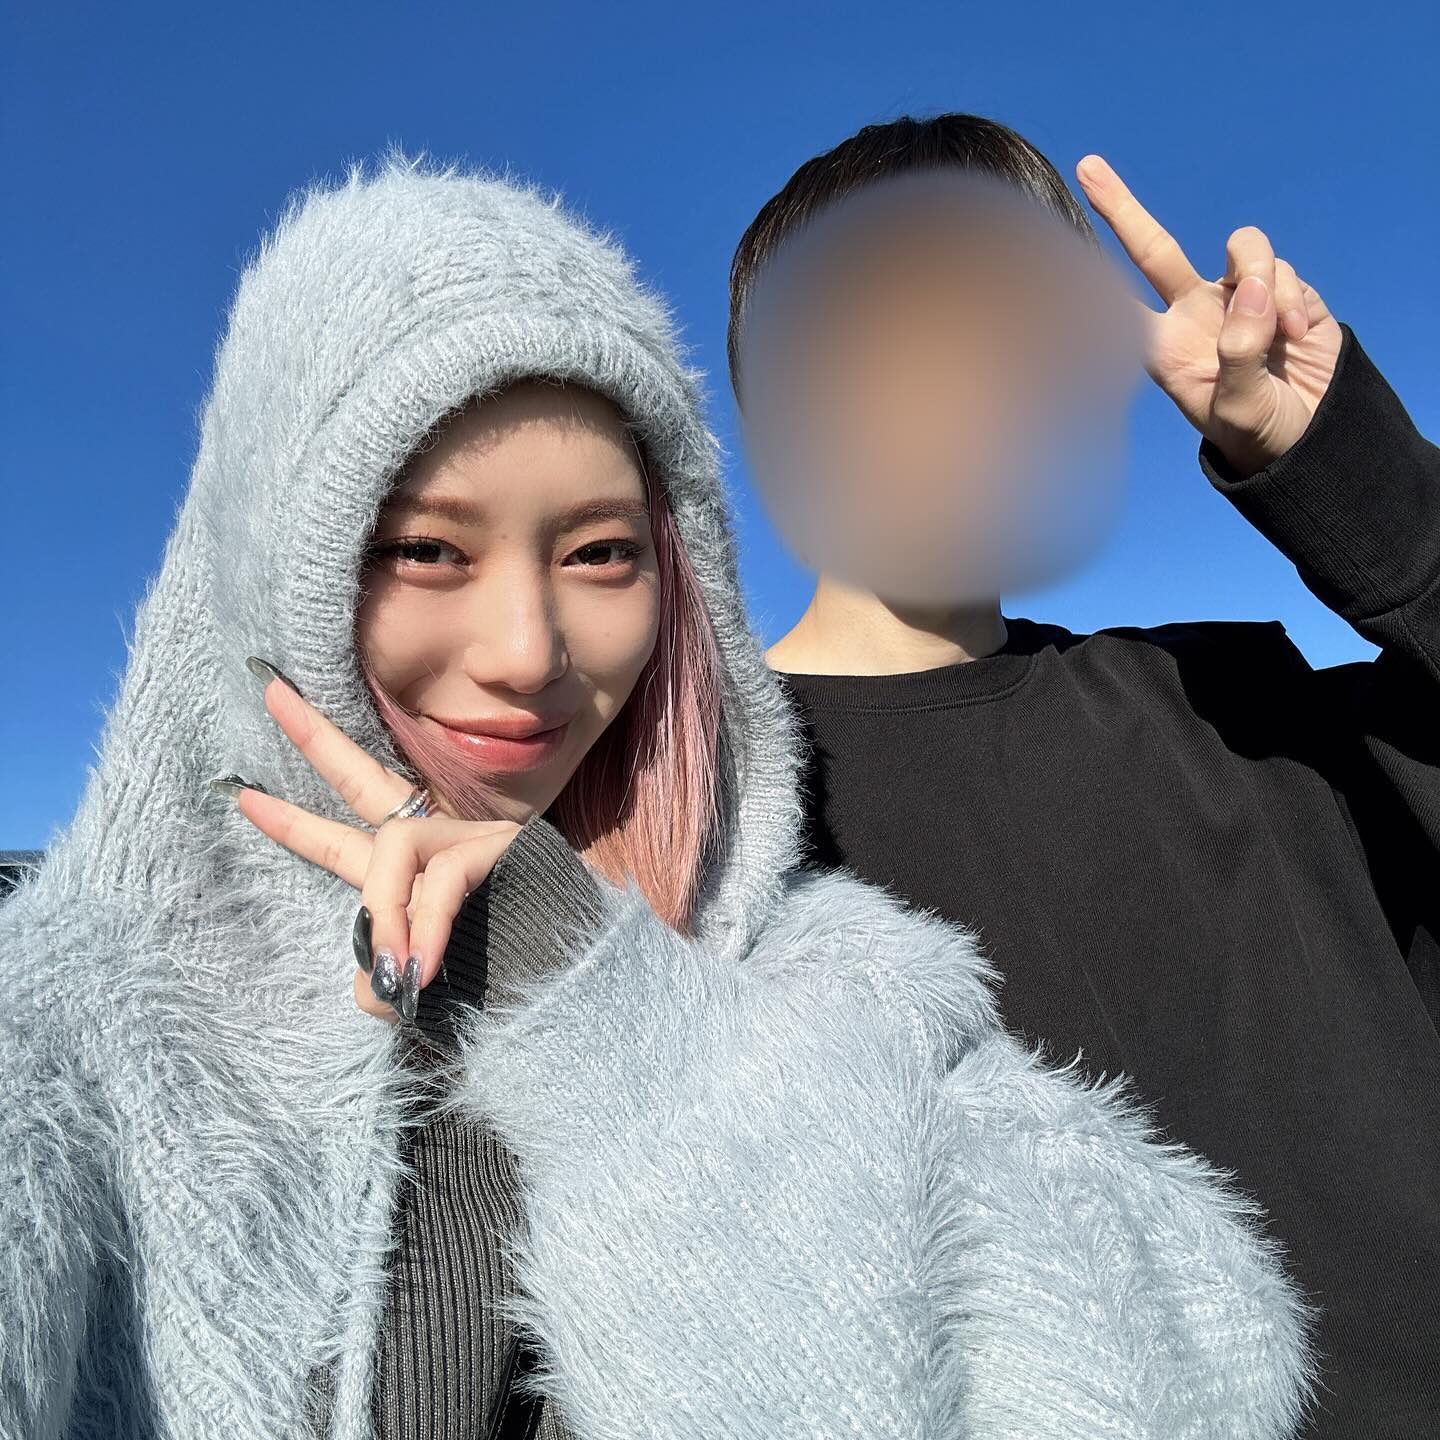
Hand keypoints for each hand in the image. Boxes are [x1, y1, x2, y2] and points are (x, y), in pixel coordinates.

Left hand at [234, 672, 521, 1021]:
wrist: (582, 982)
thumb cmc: (507, 980)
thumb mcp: (430, 989)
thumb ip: (390, 980)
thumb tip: (371, 986)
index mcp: (418, 871)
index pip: (349, 836)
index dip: (295, 821)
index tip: (238, 794)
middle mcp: (440, 841)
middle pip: (366, 780)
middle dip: (315, 740)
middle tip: (269, 694)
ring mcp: (473, 839)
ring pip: (395, 843)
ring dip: (386, 908)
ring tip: (397, 971)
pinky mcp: (504, 849)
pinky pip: (443, 880)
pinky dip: (427, 926)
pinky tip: (423, 968)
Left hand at [1076, 154, 1343, 475]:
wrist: (1309, 432)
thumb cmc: (1256, 430)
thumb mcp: (1237, 407)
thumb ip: (1238, 353)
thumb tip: (1250, 291)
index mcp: (1166, 347)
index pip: (1118, 309)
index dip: (1086, 285)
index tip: (1051, 260)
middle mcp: (1193, 312)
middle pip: (1151, 248)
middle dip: (1120, 207)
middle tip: (1087, 168)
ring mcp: (1235, 296)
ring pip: (1241, 250)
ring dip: (1261, 281)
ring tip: (1277, 336)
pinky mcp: (1279, 288)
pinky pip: (1280, 270)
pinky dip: (1291, 301)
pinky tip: (1296, 337)